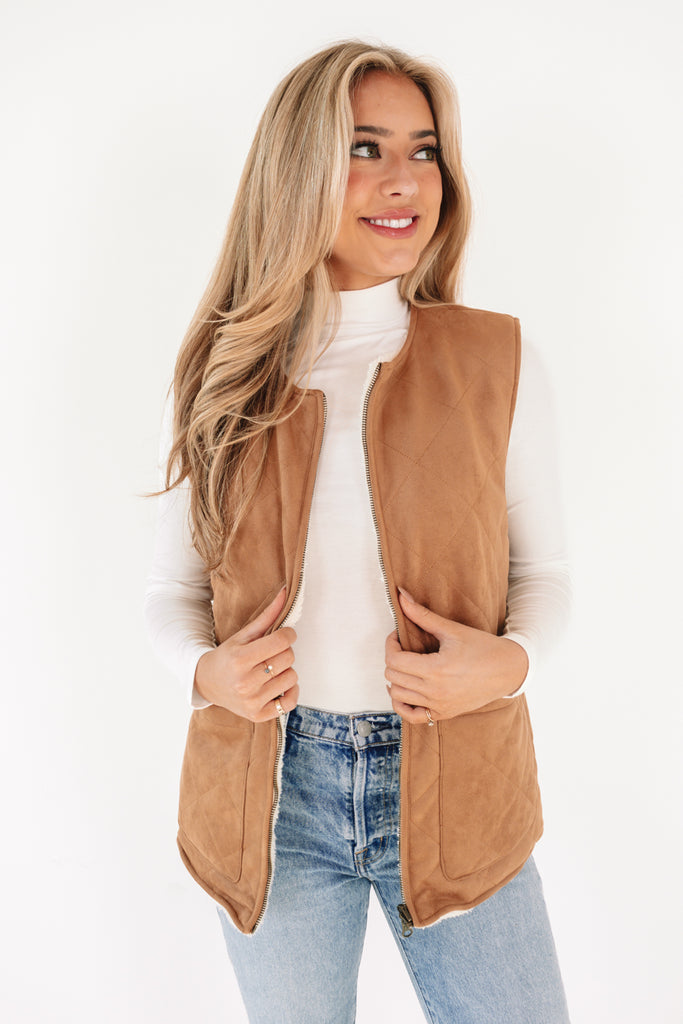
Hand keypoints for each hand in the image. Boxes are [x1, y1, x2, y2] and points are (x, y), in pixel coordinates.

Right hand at [194, 587, 298, 720]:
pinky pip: (289, 702)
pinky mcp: (258, 715)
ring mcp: (252, 701)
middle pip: (288, 658)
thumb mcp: (242, 635)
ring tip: (270, 669)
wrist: (207, 683)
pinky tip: (277, 685)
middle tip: (272, 653)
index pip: (282, 641)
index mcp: (240, 659)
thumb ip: (267, 616)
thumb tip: (285, 592)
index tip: (283, 635)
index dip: (288, 634)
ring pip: (292, 677)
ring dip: (286, 671)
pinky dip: (289, 692)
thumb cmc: (227, 657)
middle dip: (284, 651)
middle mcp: (246, 682)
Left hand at [385, 589, 528, 724]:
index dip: (390, 644)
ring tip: (407, 665)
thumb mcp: (452, 629)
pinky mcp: (443, 713)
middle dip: (393, 658)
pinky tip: (406, 688)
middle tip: (404, 647)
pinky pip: (411, 716)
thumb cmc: (483, 647)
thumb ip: (423, 615)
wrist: (508, 670)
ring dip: (396, 679)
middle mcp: (435, 691)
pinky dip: (402, 704)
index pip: (394, 660)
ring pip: (397, 695)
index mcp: (436, 669)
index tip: (398, 636)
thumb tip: (401, 596)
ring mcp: (439, 706)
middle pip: (393, 677)